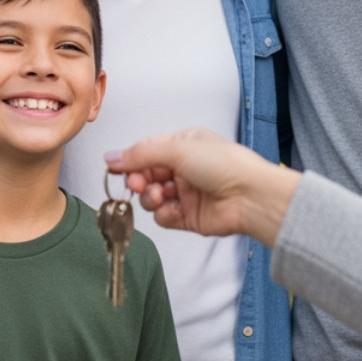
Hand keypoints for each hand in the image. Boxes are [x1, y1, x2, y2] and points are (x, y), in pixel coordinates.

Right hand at [106, 128, 299, 247]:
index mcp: (183, 144)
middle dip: (138, 180)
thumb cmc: (224, 165)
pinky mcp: (189, 216)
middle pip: (146, 175)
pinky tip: (171, 210)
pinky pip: (164, 216)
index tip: (115, 169)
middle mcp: (184, 168)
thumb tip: (111, 157)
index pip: (147, 151)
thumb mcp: (177, 149)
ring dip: (149, 198)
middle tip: (138, 184)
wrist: (250, 196)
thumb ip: (140, 155)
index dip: (130, 160)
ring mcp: (186, 193)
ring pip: (152, 197)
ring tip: (158, 196)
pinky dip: (163, 214)